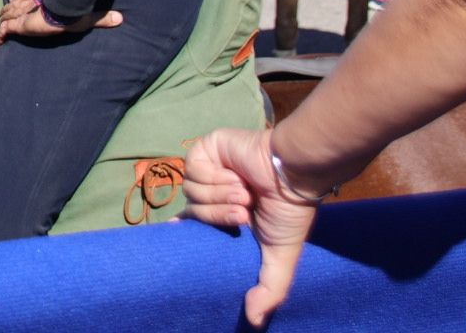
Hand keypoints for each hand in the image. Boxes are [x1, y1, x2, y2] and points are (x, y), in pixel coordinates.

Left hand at [0, 0, 121, 42]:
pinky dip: (1, 35)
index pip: (28, 0)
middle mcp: (30, 8)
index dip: (22, 2)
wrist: (60, 15)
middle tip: (2, 14)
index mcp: (43, 5)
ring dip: (4, 19)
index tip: (18, 5)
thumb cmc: (71, 16)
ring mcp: (22, 16)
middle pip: (15, 5)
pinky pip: (6, 29)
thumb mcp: (86, 18)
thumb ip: (101, 19)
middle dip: (9, 10)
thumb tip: (121, 19)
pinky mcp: (18, 25)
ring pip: (8, 14)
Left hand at [183, 128, 319, 328]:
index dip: (182, 229)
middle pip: (192, 212)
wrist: (291, 172)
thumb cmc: (288, 210)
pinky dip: (216, 177)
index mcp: (226, 212)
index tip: (174, 235)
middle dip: (218, 215)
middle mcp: (214, 191)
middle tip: (243, 214)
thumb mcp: (281, 254)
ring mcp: (208, 169)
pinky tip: (236, 174)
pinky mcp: (204, 150)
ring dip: (222, 194)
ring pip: (192, 192)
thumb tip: (256, 321)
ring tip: (246, 192)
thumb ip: (270, 288)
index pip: (192, 223)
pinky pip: (194, 170)